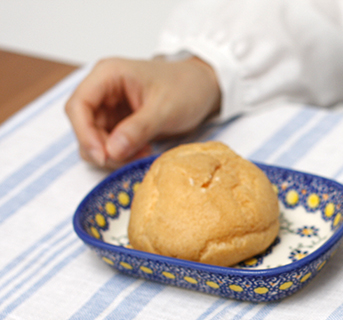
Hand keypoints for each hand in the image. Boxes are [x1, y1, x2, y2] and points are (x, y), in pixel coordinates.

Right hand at [65, 56, 220, 168]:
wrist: (205, 88)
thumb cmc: (186, 87)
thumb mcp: (165, 109)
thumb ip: (137, 129)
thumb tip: (112, 151)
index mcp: (107, 75)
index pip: (78, 105)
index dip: (84, 133)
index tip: (102, 156)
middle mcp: (103, 90)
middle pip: (83, 125)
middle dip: (101, 148)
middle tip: (126, 161)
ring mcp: (110, 107)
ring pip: (95, 138)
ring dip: (113, 154)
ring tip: (141, 155)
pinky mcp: (120, 122)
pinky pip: (110, 143)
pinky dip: (122, 154)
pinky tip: (143, 153)